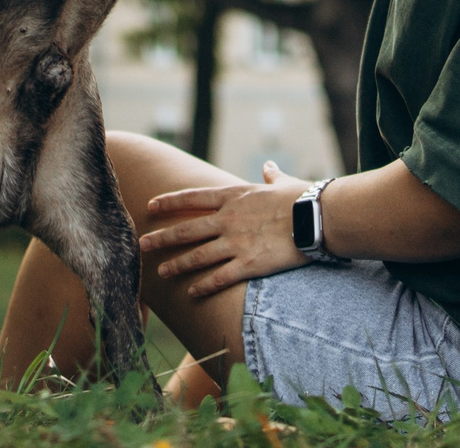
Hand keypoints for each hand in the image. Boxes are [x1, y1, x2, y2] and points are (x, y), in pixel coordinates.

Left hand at [141, 161, 313, 300]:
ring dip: (177, 265)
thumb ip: (270, 176)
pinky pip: (219, 278)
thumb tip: (268, 166)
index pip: (192, 198)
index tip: (151, 205)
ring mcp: (236, 243)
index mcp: (233, 196)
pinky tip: (191, 293)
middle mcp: (228, 219)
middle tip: (142, 245)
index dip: (169, 202)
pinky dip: (203, 286)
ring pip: (197, 256)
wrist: (316, 217)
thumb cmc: (302, 197)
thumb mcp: (281, 183)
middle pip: (186, 230)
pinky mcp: (248, 264)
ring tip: (161, 273)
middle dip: (162, 238)